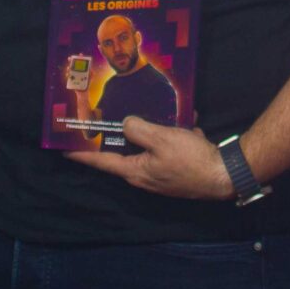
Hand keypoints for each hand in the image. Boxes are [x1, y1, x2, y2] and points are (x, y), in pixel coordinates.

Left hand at [66, 116, 235, 199]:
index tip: (63, 147)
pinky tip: (186, 121)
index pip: (101, 161)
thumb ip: (138, 129)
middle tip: (103, 117)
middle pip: (124, 153)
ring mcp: (162, 174)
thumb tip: (126, 124)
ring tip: (154, 112)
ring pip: (148, 148)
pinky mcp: (178, 169)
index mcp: (135, 171)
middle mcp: (144, 176)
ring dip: (152, 130)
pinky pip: (169, 148)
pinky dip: (175, 135)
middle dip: (116, 135)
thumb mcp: (162, 139)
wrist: (226, 176)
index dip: (82, 153)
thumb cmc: (191, 160)